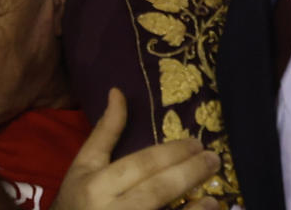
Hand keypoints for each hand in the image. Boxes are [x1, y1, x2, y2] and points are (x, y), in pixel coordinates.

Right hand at [53, 90, 220, 209]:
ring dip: (194, 209)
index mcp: (97, 184)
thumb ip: (104, 132)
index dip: (172, 153)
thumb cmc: (76, 200)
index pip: (141, 165)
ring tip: (214, 196)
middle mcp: (111, 209)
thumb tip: (118, 92)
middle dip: (189, 173)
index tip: (195, 142)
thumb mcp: (84, 165)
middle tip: (213, 159)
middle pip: (158, 189)